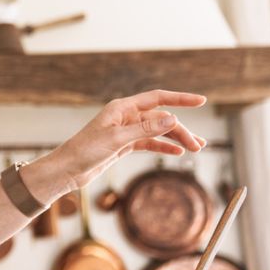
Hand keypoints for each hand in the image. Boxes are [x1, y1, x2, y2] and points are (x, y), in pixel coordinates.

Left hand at [46, 90, 206, 193]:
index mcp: (122, 108)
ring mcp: (125, 131)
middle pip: (161, 119)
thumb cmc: (85, 151)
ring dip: (176, 139)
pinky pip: (149, 143)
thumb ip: (145, 129)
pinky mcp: (123, 145)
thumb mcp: (117, 140)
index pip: (157, 98)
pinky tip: (177, 153)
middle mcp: (125, 117)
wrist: (67, 170)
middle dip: (181, 130)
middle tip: (198, 146)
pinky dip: (163, 147)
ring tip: (196, 149)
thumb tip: (173, 119)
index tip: (201, 100)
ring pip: (157, 132)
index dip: (180, 99)